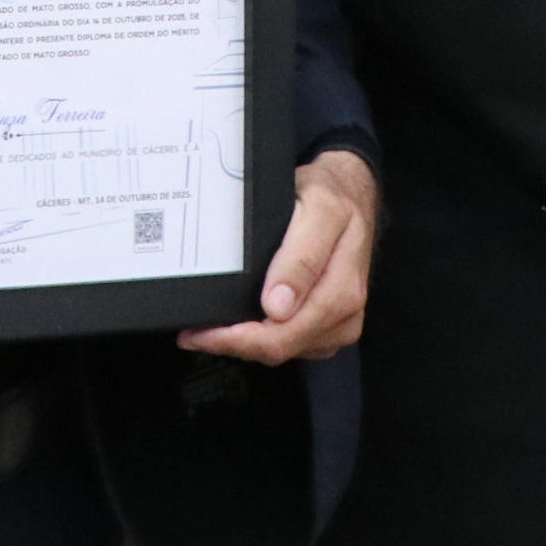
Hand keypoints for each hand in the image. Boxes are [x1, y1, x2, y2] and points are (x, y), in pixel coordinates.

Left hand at [181, 148, 378, 363]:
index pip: (283, 335)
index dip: (236, 339)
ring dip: (245, 343)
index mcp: (341, 291)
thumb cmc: (333, 198)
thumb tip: (278, 307)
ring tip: (210, 327)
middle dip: (232, 344)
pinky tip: (241, 324)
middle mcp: (343, 314)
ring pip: (283, 351)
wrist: (352, 195)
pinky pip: (291, 345)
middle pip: (280, 349)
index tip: (200, 332)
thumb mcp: (319, 211)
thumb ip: (301, 257)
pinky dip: (261, 337)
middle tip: (193, 333)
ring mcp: (338, 324)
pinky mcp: (329, 326)